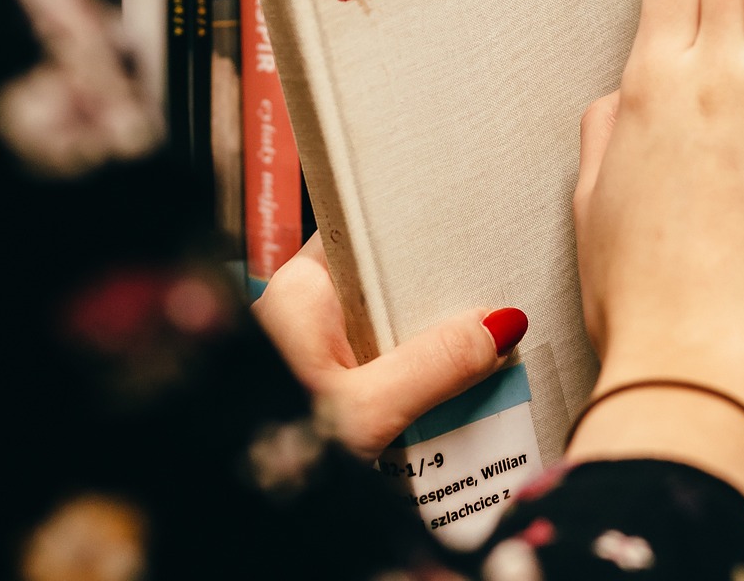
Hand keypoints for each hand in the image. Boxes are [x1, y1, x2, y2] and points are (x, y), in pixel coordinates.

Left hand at [255, 233, 526, 460]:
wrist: (244, 510)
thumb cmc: (270, 447)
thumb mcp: (366, 410)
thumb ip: (435, 366)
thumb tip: (500, 325)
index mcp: (303, 288)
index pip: (372, 234)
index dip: (423, 237)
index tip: (475, 245)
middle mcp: (305, 309)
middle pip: (389, 288)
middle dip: (440, 306)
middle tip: (497, 317)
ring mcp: (314, 350)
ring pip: (389, 333)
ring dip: (431, 352)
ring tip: (489, 361)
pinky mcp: (325, 387)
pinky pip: (380, 369)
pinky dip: (412, 383)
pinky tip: (450, 402)